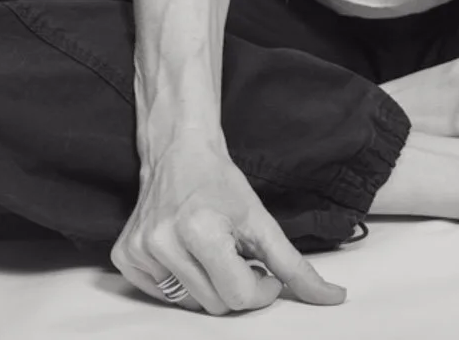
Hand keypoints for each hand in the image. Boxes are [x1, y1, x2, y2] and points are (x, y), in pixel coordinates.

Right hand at [111, 139, 347, 315]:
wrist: (177, 152)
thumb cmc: (221, 184)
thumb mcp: (262, 221)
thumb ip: (296, 266)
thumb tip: (333, 298)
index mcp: (200, 230)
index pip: (239, 297)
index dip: (261, 290)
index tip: (263, 271)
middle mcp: (164, 242)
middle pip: (215, 306)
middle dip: (234, 286)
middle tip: (235, 254)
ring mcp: (139, 252)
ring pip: (190, 305)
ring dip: (209, 286)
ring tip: (210, 251)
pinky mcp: (124, 257)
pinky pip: (163, 296)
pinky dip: (182, 282)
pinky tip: (184, 252)